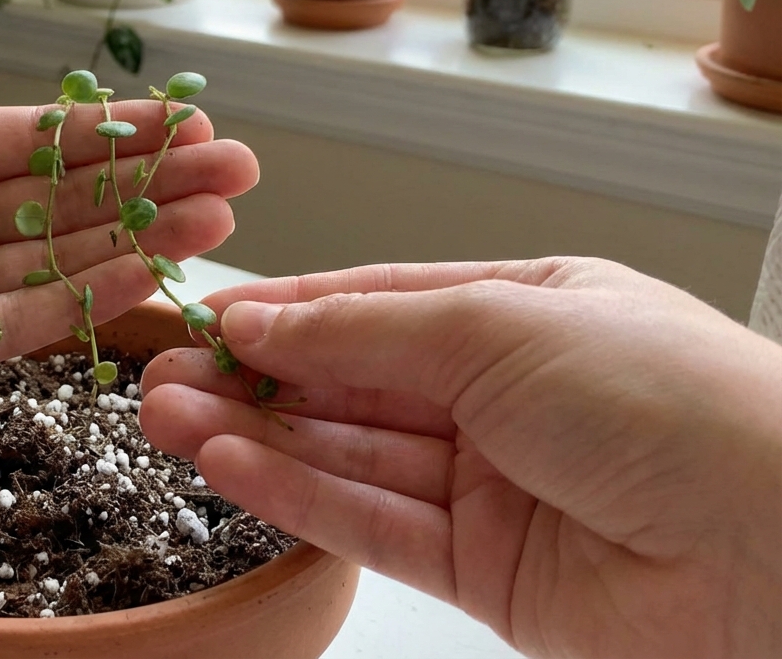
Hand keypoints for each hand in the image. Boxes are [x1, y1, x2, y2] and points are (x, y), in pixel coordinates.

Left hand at [0, 12, 257, 426]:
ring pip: (48, 265)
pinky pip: (6, 329)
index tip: (183, 119)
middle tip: (235, 170)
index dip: (106, 133)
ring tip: (217, 218)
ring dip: (134, 242)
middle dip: (147, 186)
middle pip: (57, 205)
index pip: (26, 142)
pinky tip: (141, 273)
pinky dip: (75, 304)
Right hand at [139, 258, 781, 657]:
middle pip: (351, 386)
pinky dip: (300, 496)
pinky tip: (227, 467)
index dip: (286, 311)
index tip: (202, 318)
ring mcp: (495, 487)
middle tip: (156, 377)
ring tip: (163, 419)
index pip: (378, 304)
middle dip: (251, 379)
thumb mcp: (497, 325)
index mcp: (526, 310)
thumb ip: (364, 333)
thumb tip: (259, 322)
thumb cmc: (666, 398)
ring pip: (349, 457)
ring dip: (255, 437)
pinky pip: (374, 526)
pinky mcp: (487, 573)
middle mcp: (506, 396)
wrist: (779, 550)